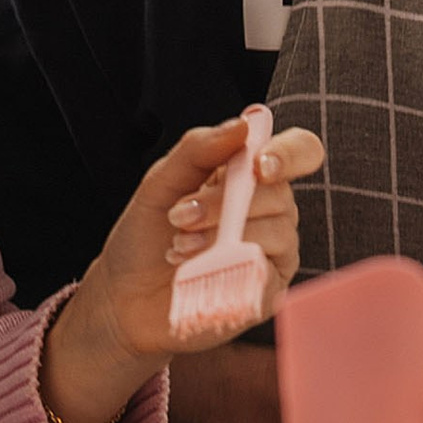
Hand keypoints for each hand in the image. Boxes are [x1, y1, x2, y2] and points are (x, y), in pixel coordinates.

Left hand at [37, 115, 323, 422]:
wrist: (123, 298)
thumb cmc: (145, 237)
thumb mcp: (162, 182)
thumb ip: (199, 149)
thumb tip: (244, 124)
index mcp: (252, 177)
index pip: (299, 152)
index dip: (289, 153)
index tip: (257, 164)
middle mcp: (272, 212)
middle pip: (281, 194)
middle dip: (225, 202)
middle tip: (180, 214)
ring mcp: (274, 254)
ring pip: (277, 233)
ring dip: (221, 235)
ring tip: (178, 246)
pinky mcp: (267, 292)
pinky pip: (267, 272)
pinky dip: (226, 267)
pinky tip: (192, 271)